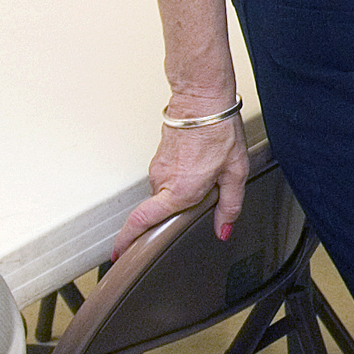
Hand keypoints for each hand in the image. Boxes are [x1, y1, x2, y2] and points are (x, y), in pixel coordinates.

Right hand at [105, 109, 246, 258]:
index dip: (127, 240)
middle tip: (203, 193)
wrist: (202, 100)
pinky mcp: (158, 158)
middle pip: (160, 211)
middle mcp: (162, 182)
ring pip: (165, 194)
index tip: (118, 253)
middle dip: (178, 211)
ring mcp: (157, 168)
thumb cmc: (218, 131)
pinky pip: (166, 179)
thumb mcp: (235, 173)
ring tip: (206, 174)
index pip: (142, 221)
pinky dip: (180, 178)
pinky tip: (198, 165)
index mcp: (180, 191)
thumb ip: (229, 206)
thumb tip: (223, 229)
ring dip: (181, 192)